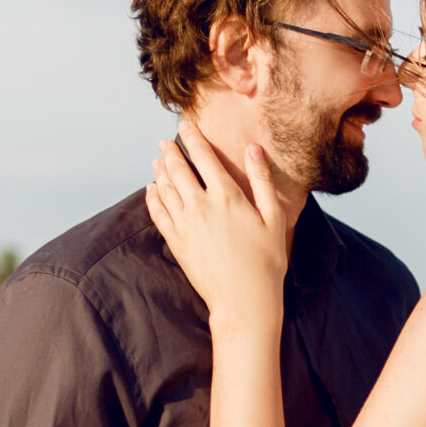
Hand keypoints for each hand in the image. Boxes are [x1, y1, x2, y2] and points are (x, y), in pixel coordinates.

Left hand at [144, 118, 295, 331]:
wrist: (244, 300)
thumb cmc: (266, 262)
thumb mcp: (274, 219)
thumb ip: (262, 180)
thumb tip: (254, 150)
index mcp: (227, 196)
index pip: (203, 157)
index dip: (192, 138)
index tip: (184, 126)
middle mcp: (201, 205)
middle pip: (178, 169)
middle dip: (170, 152)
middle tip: (165, 142)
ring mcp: (185, 224)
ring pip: (165, 188)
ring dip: (159, 171)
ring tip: (157, 161)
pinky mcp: (176, 242)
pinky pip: (157, 212)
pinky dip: (152, 197)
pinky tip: (151, 190)